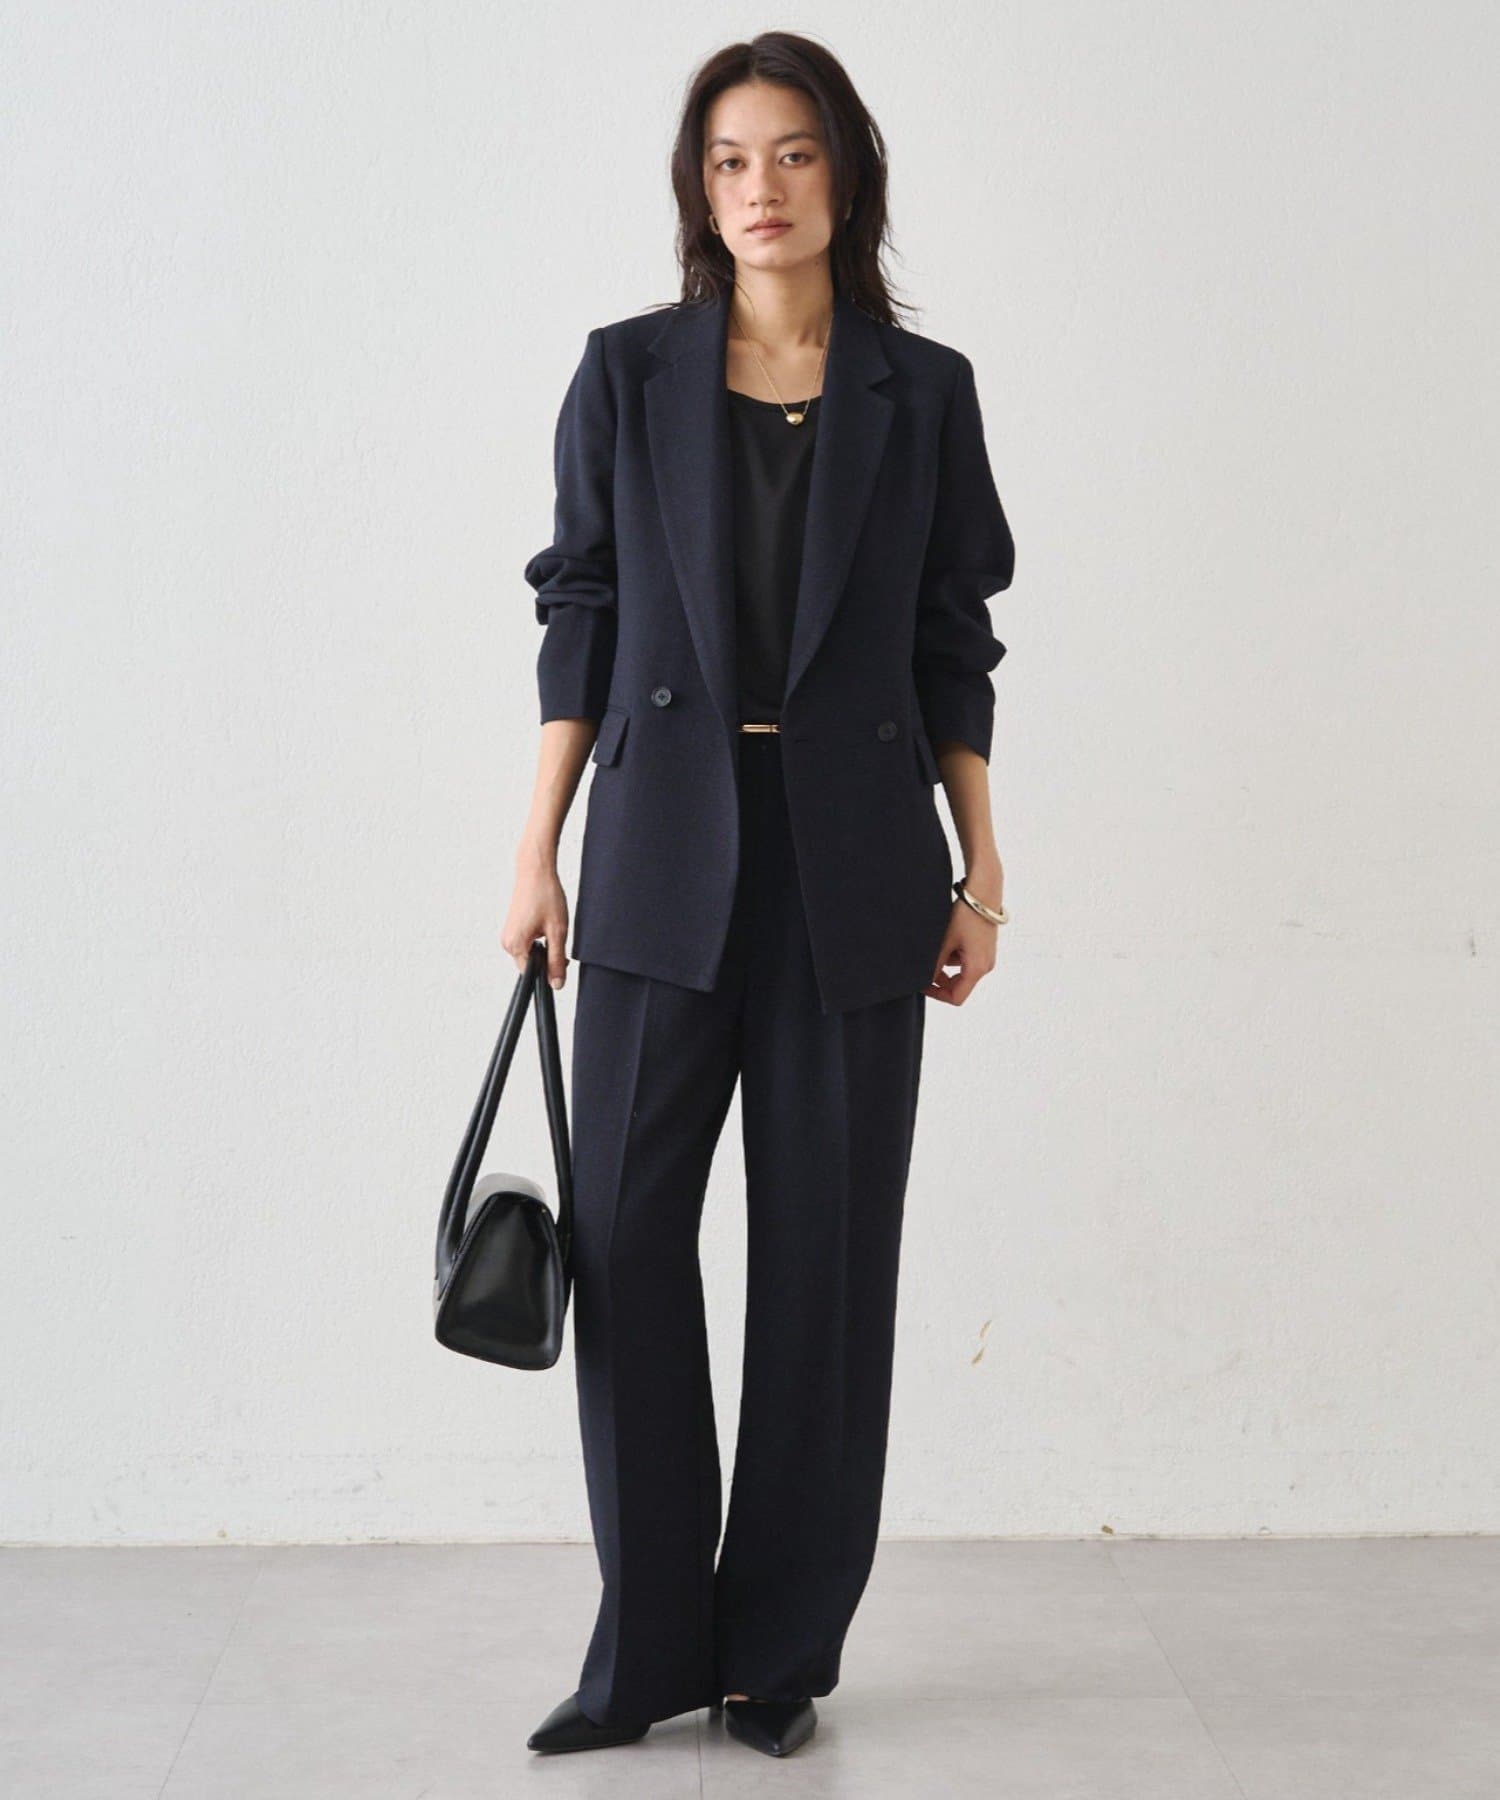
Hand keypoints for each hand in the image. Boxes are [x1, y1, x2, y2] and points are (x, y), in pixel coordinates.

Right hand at [501, 863, 570, 988]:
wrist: (535, 870)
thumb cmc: (545, 895)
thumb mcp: (557, 931)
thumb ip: (556, 960)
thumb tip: (557, 984)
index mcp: (515, 945)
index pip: (532, 974)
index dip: (549, 970)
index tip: (561, 959)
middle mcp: (507, 942)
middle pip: (531, 964)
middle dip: (548, 956)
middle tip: (559, 935)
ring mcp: (508, 934)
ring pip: (531, 953)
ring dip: (545, 946)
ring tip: (551, 924)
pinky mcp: (512, 927)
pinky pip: (527, 942)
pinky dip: (539, 937)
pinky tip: (545, 921)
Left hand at [926, 879, 1002, 1005]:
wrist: (982, 892)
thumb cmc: (966, 915)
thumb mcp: (945, 941)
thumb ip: (935, 965)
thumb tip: (925, 980)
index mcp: (977, 968)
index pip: (956, 997)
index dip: (936, 994)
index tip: (921, 984)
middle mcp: (985, 966)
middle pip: (958, 986)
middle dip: (939, 979)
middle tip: (924, 965)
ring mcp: (986, 956)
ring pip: (960, 971)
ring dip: (945, 963)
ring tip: (937, 942)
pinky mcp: (984, 947)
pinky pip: (965, 959)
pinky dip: (953, 953)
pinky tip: (947, 936)